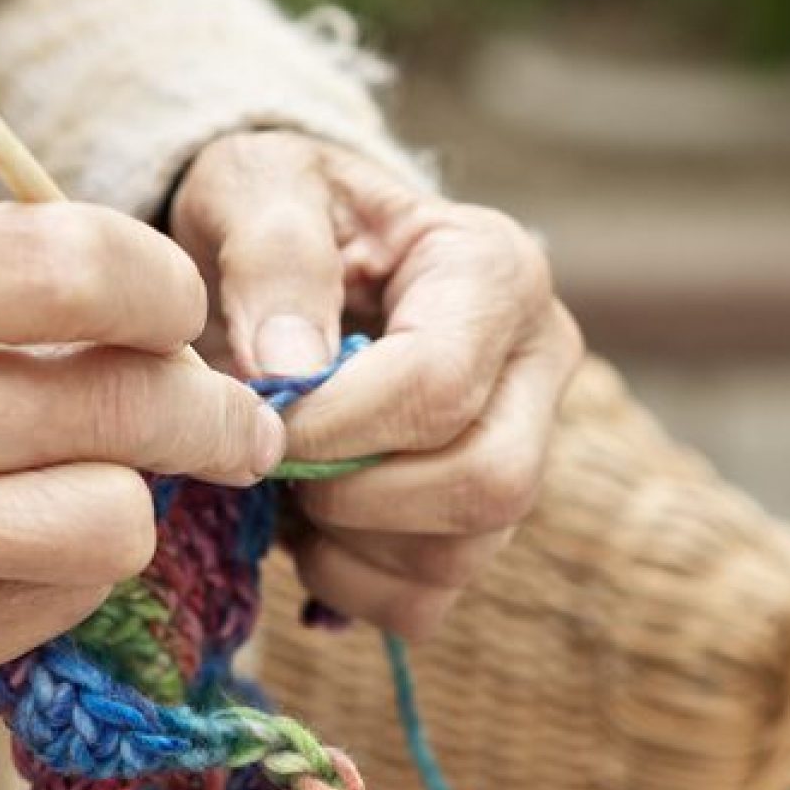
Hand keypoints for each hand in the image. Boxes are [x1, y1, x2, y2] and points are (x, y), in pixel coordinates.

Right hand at [0, 204, 281, 702]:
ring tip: (106, 481)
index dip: (164, 285)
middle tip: (234, 418)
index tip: (178, 305)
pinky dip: (71, 570)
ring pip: (116, 523)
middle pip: (127, 408)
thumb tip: (148, 309)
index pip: (70, 267)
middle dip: (214, 411)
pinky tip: (25, 542)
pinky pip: (63, 603)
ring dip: (137, 501)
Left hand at [169, 132, 582, 636]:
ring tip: (282, 481)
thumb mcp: (257, 188)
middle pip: (490, 485)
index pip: (440, 385)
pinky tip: (302, 526)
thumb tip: (291, 369)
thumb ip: (273, 257)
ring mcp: (523, 448)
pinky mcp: (480, 521)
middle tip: (275, 461)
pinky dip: (346, 585)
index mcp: (495, 271)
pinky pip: (426, 601)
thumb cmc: (281, 211)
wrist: (290, 249)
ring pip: (460, 555)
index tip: (253, 419)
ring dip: (343, 544)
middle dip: (356, 497)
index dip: (334, 426)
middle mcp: (537, 365)